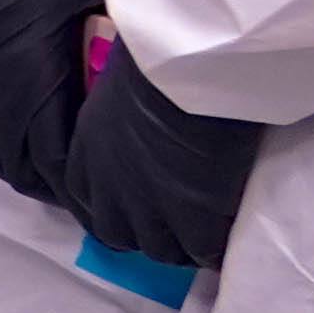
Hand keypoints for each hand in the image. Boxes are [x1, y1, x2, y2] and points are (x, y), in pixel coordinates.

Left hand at [61, 37, 268, 273]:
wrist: (187, 72)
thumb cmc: (156, 60)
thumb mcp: (121, 86)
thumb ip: (124, 114)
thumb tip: (146, 116)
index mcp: (88, 147)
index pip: (83, 196)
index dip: (109, 207)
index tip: (132, 207)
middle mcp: (109, 183)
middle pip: (115, 233)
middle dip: (141, 234)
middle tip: (172, 225)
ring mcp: (148, 207)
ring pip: (159, 250)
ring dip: (180, 246)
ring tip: (205, 233)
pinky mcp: (192, 220)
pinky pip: (203, 252)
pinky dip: (215, 250)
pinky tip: (230, 235)